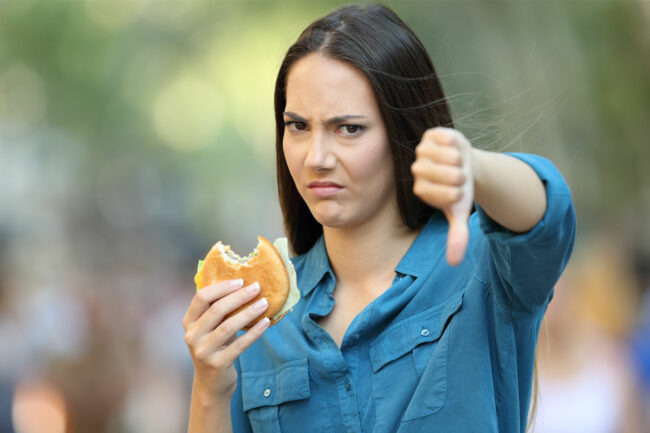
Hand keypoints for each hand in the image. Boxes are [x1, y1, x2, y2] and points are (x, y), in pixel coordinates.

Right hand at [183, 279, 269, 397]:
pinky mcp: (217, 364)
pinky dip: (254, 332)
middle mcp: (192, 336)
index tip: (241, 281)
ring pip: (228, 326)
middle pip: (217, 310)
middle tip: (257, 288)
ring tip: (265, 303)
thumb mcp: (209, 328)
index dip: (222, 287)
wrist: (211, 384)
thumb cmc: (215, 347)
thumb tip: (243, 284)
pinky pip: (240, 344)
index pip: (202, 298)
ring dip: (249, 312)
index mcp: (189, 322)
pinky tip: (266, 322)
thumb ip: (217, 310)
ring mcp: (203, 351)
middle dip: (239, 296)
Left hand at [411, 127, 473, 265]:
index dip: (462, 192)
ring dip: (463, 160)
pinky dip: (459, 144)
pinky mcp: (431, 134)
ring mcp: (422, 150)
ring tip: (456, 162)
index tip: (456, 190)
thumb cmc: (459, 189)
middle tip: (458, 175)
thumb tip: (455, 264)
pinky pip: (451, 139)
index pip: (451, 194)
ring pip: (453, 156)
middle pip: (453, 174)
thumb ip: (457, 236)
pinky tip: (453, 148)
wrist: (463, 164)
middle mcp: (417, 170)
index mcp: (421, 190)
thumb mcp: (459, 212)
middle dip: (464, 176)